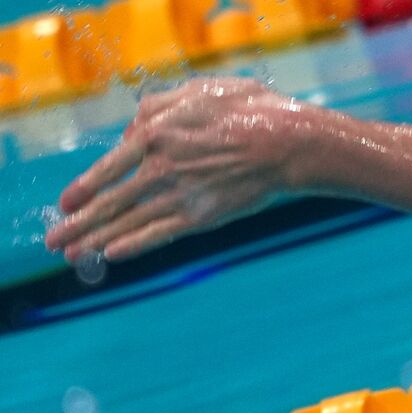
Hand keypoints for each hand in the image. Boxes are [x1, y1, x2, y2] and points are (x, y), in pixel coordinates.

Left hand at [45, 78, 312, 261]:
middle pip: (109, 201)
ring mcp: (180, 195)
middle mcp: (159, 168)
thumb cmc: (248, 112)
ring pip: (128, 222)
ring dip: (96, 239)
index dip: (83, 187)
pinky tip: (113, 255)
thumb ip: (156, 107)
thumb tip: (132, 129)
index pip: (108, 167)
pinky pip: (160, 234)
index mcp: (154, 134)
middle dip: (78, 223)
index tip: (65, 202)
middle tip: (55, 240)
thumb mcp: (196, 92)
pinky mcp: (202, 216)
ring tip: (73, 253)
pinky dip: (134, 246)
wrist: (287, 144)